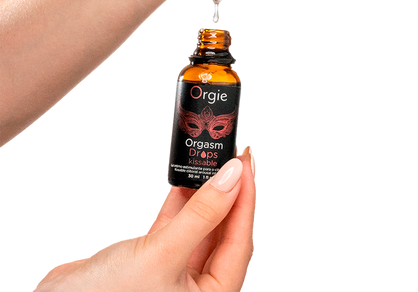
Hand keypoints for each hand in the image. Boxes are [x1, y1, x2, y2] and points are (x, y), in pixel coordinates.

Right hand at [34, 150, 255, 291]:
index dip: (245, 199)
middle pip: (225, 232)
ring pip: (201, 226)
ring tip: (213, 161)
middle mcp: (198, 287)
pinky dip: (181, 203)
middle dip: (230, 193)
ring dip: (206, 195)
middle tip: (233, 157)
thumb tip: (232, 177)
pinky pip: (177, 226)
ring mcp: (176, 271)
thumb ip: (201, 215)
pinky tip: (186, 179)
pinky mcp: (154, 259)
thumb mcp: (162, 255)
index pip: (240, 241)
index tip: (244, 162)